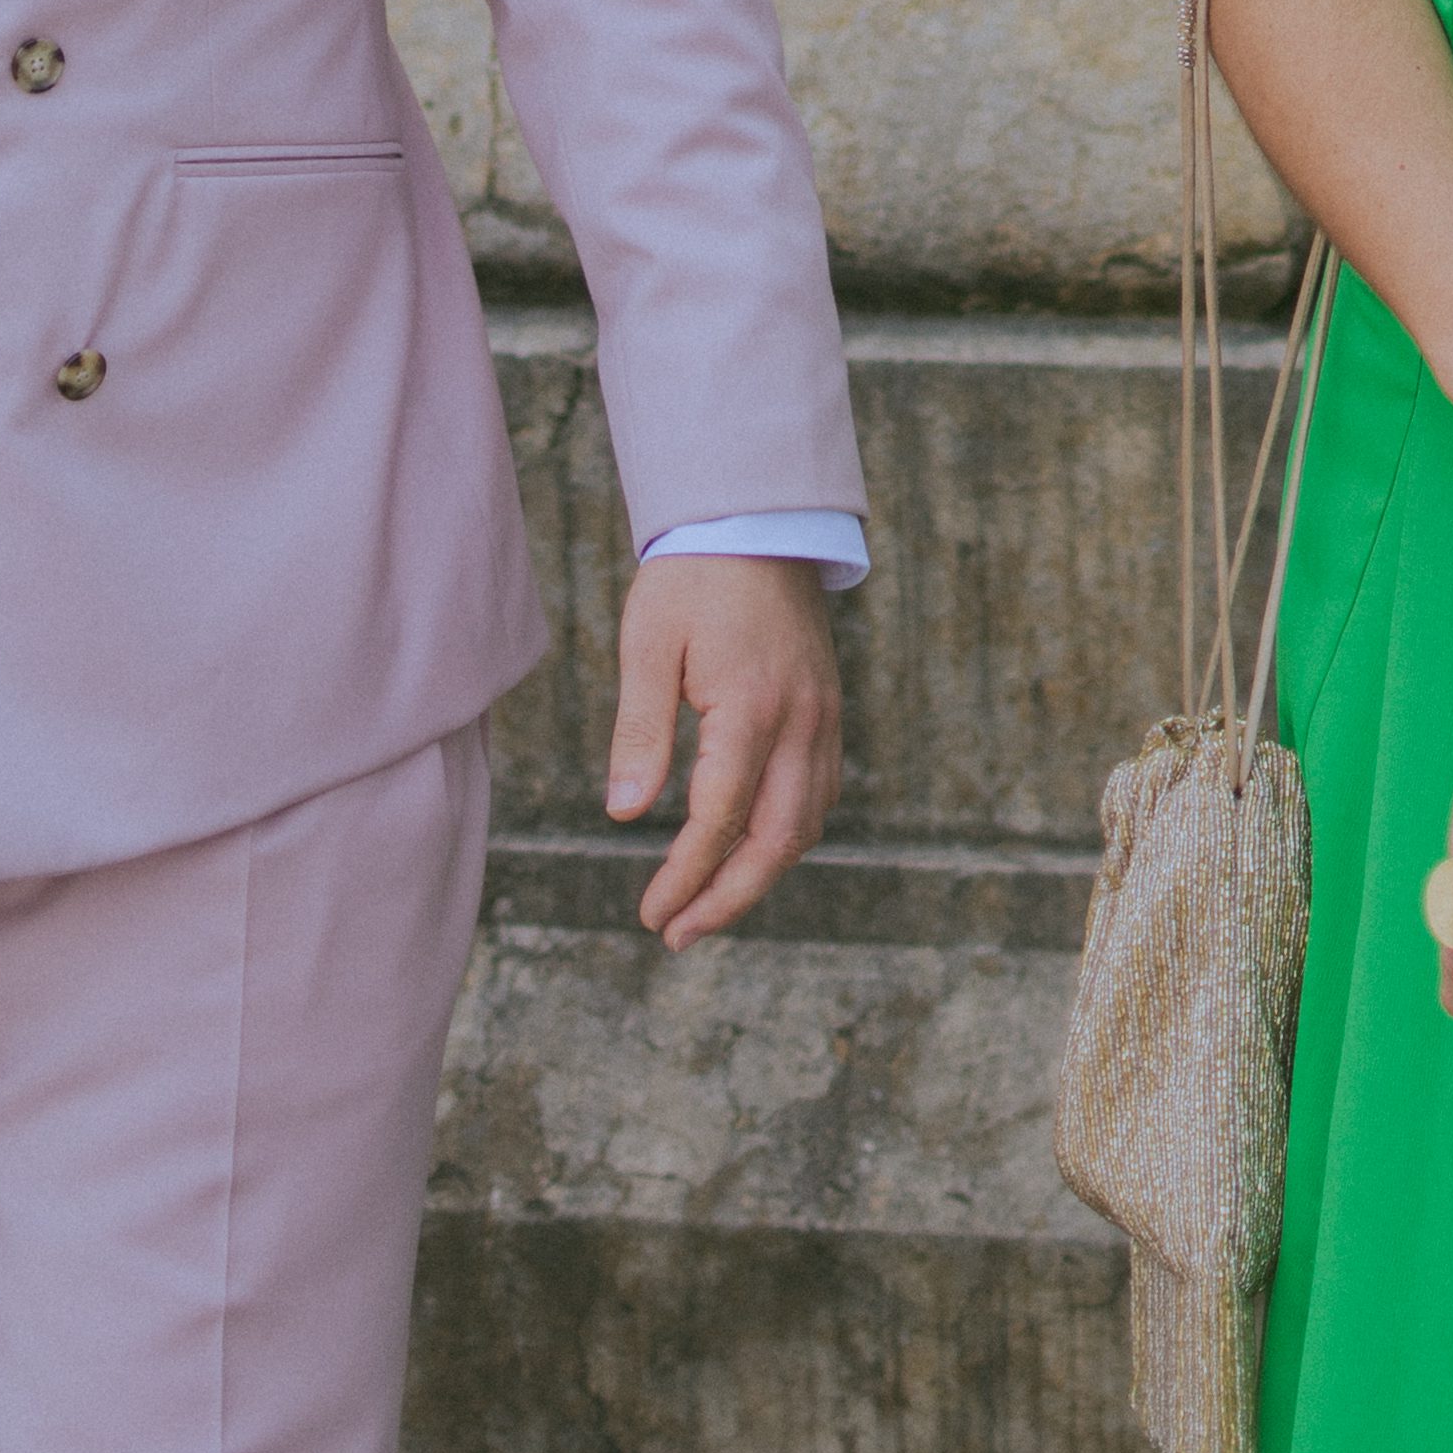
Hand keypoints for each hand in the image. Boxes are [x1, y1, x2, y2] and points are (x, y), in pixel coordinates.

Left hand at [607, 557, 845, 949]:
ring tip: (709, 905)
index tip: (650, 915)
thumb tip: (625, 815)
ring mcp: (824, 715)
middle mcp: (802, 719)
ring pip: (807, 823)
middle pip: (777, 840)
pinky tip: (751, 847)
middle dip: (728, 898)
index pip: (719, 820)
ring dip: (760, 874)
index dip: (684, 877)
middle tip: (678, 935)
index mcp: (752, 706)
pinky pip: (821, 792)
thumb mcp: (648, 646)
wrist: (758, 517)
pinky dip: (788, 834)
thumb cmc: (692, 578)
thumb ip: (641, 732)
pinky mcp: (827, 707)